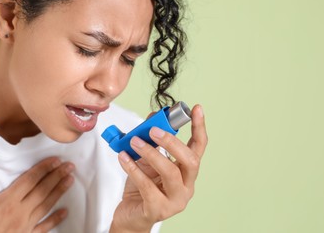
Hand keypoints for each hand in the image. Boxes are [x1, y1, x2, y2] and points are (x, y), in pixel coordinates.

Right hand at [0, 154, 74, 232]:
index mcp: (6, 203)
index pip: (30, 180)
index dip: (44, 168)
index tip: (56, 160)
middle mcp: (19, 213)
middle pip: (42, 190)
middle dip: (57, 176)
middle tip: (70, 166)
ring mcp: (24, 227)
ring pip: (46, 206)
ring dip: (59, 192)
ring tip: (70, 180)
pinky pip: (43, 228)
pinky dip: (55, 219)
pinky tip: (65, 212)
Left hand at [111, 105, 207, 231]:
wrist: (131, 215)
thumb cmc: (142, 187)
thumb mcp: (148, 160)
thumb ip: (152, 141)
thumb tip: (152, 118)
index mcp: (187, 172)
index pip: (198, 147)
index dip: (199, 127)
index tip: (196, 109)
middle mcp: (186, 186)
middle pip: (190, 161)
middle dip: (172, 142)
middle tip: (154, 129)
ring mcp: (175, 200)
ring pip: (170, 173)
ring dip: (151, 153)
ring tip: (134, 141)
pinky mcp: (158, 210)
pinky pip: (147, 186)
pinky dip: (134, 169)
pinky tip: (124, 157)